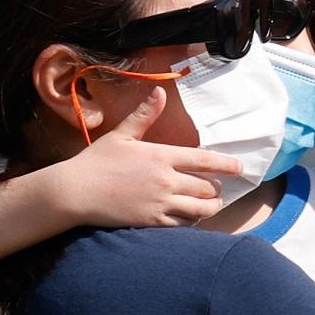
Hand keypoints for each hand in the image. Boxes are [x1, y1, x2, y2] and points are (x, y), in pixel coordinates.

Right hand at [47, 125, 255, 229]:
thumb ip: (144, 115)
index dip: (226, 165)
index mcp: (161, 156)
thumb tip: (159, 90)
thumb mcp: (121, 134)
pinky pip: (183, 224)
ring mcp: (161, 202)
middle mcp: (166, 180)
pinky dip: (192, 221)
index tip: (239, 168)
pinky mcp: (152, 221)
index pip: (204, 160)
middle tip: (216, 189)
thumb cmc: (96, 161)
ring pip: (201, 209)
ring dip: (210, 207)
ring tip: (211, 205)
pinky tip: (190, 218)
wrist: (74, 192)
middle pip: (207, 187)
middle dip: (215, 188)